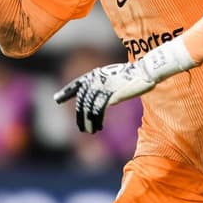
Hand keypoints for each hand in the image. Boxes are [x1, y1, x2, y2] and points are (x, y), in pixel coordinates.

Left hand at [53, 38, 195, 133]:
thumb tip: (99, 99)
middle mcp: (96, 79)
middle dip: (79, 115)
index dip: (66, 92)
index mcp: (96, 74)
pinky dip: (96, 120)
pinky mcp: (110, 94)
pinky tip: (97, 127)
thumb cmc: (133, 75)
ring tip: (88, 131)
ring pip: (88, 107)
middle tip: (80, 127)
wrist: (145, 71)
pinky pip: (98, 110)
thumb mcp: (114, 78)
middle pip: (82, 100)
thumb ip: (104, 86)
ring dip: (87, 121)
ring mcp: (103, 86)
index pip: (77, 84)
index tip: (57, 98)